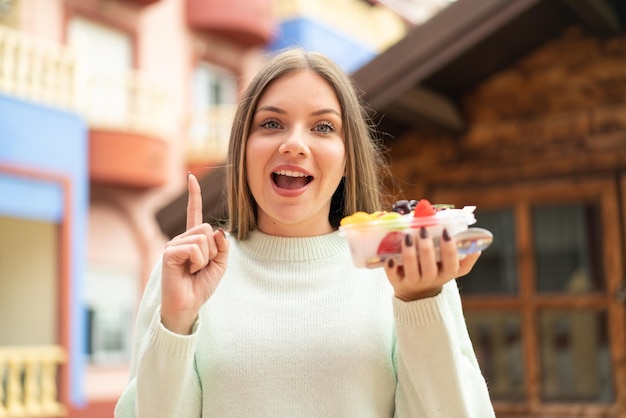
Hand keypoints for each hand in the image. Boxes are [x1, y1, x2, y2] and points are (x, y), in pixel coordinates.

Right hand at [160, 173, 228, 333]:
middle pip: (207, 229)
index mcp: (193, 239)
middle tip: (201, 266)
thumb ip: (223, 247)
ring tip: (193, 270)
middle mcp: (181, 239)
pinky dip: (198, 262)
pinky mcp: (169, 253)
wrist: (188, 305)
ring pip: (203, 238)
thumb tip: (216, 230)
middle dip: (213, 250)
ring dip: (205, 258)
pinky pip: (194, 249)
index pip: (194, 213)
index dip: (194, 195)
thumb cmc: (201, 286)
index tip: (191, 177)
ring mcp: (173, 244)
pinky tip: (188, 271)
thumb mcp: (220, 265)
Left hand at [383, 228, 479, 300]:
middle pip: (430, 268)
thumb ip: (464, 254)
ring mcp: (413, 282)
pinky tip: (389, 258)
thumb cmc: (437, 269)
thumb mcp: (451, 265)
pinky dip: (390, 268)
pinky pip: (393, 277)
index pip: (452, 264)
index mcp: (447, 272)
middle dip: (426, 249)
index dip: (450, 249)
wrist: (417, 290)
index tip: (446, 232)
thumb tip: (476, 242)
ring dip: (409, 254)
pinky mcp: (397, 282)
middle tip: (423, 230)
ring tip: (407, 237)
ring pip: (412, 272)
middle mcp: (431, 279)